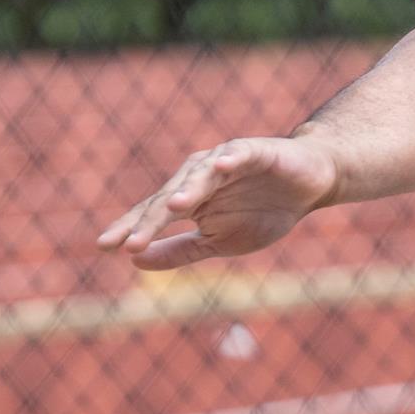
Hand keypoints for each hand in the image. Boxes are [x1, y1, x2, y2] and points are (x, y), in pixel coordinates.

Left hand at [97, 136, 338, 270]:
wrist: (310, 185)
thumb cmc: (264, 212)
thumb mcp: (220, 242)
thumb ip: (180, 251)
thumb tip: (136, 263)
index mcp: (190, 199)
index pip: (153, 213)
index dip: (130, 228)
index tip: (104, 246)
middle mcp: (199, 178)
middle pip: (169, 198)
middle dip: (150, 220)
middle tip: (130, 243)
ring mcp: (225, 162)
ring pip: (198, 176)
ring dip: (187, 190)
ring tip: (173, 207)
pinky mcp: (253, 150)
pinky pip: (238, 153)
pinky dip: (229, 159)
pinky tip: (220, 167)